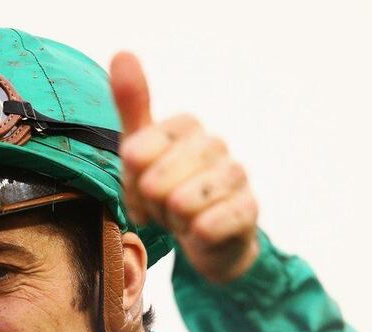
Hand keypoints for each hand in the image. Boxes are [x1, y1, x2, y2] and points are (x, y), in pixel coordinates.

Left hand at [109, 52, 259, 283]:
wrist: (208, 238)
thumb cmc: (170, 190)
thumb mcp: (141, 152)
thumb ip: (131, 105)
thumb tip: (122, 52)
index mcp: (187, 127)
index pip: (136, 152)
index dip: (131, 181)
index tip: (141, 188)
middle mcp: (215, 144)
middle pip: (155, 181)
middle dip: (151, 205)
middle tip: (163, 208)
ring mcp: (236, 176)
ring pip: (181, 203)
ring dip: (173, 222)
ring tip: (182, 219)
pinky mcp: (249, 210)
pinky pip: (208, 226)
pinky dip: (196, 236)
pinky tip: (201, 233)